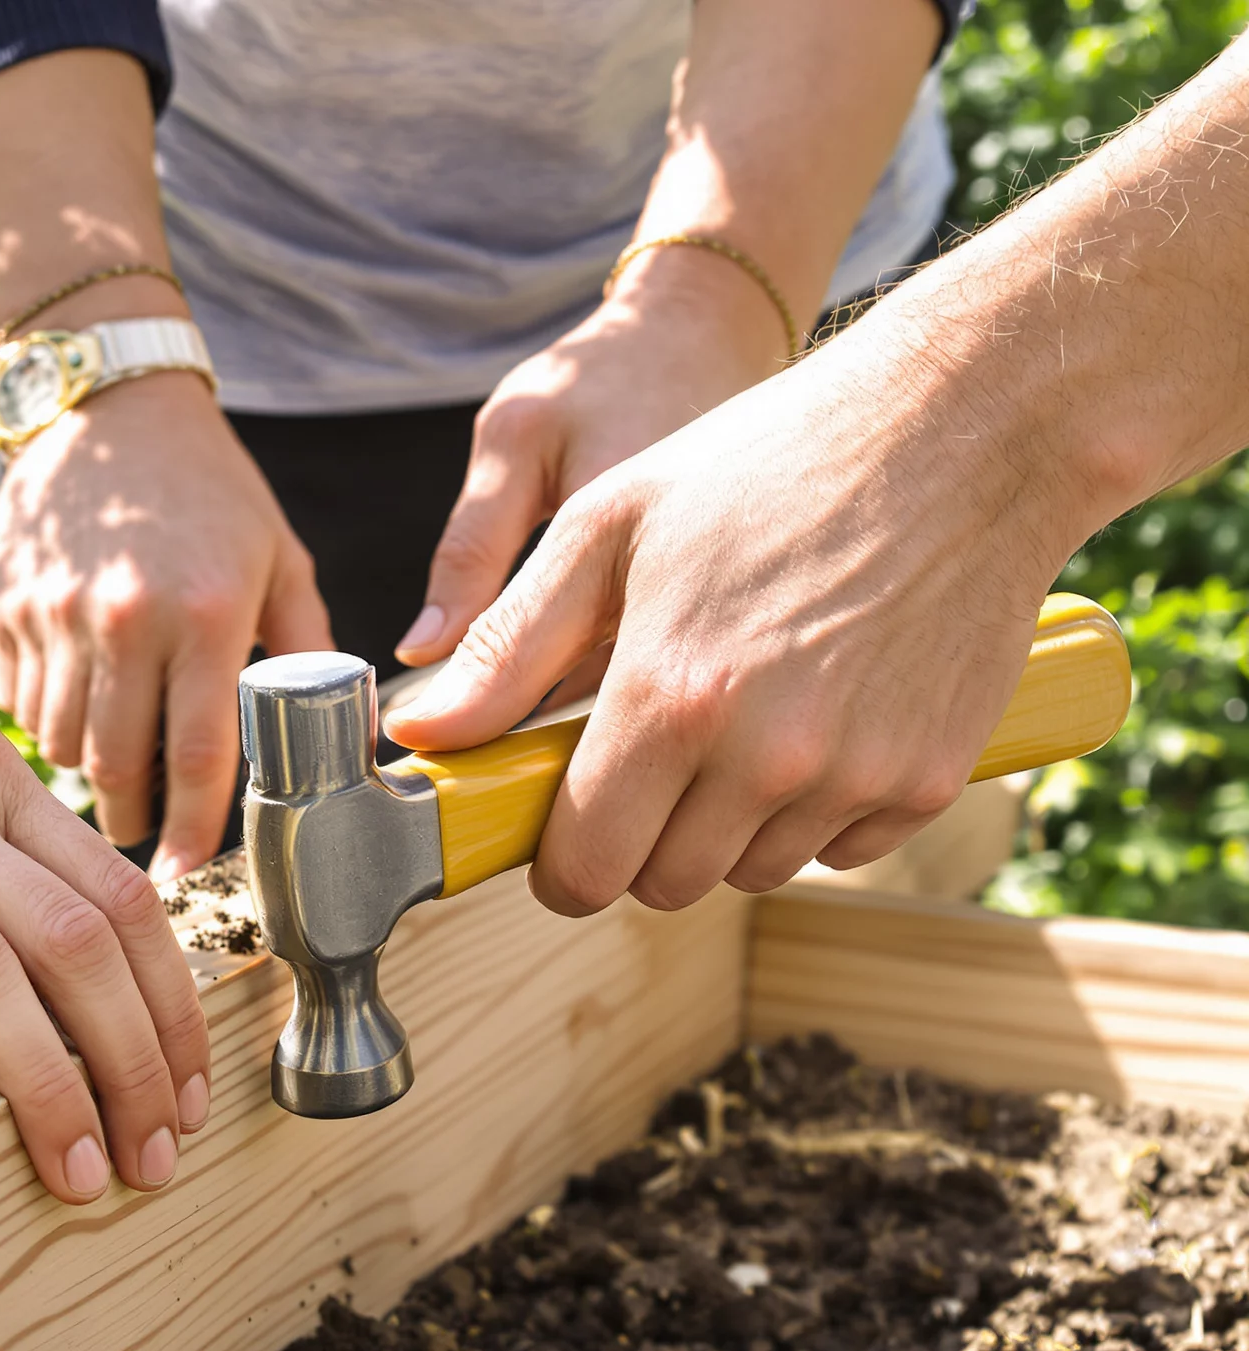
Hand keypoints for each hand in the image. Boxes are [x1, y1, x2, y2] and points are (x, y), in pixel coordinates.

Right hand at [0, 371, 329, 878]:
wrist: (110, 407)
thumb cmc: (209, 490)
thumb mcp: (279, 559)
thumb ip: (307, 651)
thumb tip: (340, 739)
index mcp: (202, 612)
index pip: (198, 756)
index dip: (194, 828)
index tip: (187, 870)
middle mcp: (122, 617)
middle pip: (116, 768)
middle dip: (132, 817)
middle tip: (146, 831)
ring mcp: (53, 613)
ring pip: (60, 745)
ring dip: (89, 771)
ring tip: (117, 761)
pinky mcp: (5, 605)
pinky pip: (20, 704)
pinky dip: (49, 723)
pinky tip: (80, 704)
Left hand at [383, 328, 1071, 913]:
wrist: (968, 424)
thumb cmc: (768, 463)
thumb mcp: (608, 527)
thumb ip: (508, 649)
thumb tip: (423, 740)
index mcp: (669, 699)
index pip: (585, 870)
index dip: (561, 862)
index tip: (565, 826)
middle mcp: (763, 758)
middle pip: (663, 884)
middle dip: (638, 840)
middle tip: (651, 755)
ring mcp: (853, 774)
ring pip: (749, 874)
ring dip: (726, 828)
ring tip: (737, 722)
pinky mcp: (928, 779)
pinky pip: (839, 850)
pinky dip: (815, 813)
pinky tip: (817, 722)